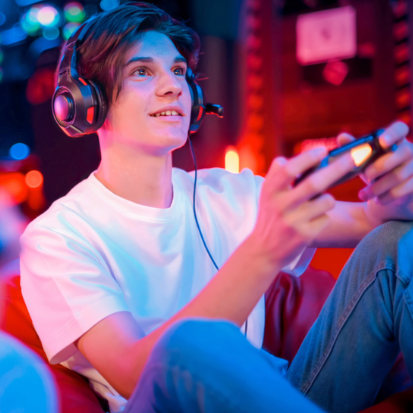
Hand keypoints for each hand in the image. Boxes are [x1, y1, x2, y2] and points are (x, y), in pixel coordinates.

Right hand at [250, 147, 354, 268]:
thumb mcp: (267, 193)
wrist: (264, 250)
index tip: (323, 150)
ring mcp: (293, 222)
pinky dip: (323, 216)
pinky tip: (311, 222)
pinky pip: (326, 218)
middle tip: (353, 158)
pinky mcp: (305, 236)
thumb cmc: (271, 215)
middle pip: (314, 183)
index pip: (288, 169)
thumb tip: (309, 155)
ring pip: (326, 201)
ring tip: (316, 204)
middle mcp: (280, 205)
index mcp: (270, 191)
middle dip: (337, 168)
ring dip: (328, 199)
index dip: (307, 158)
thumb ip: (280, 174)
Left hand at [338, 121, 412, 204]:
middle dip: (381, 165)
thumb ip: (354, 149)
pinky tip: (378, 200)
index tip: (381, 142)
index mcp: (396, 140)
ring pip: (400, 174)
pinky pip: (405, 188)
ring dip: (378, 186)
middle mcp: (410, 150)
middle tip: (366, 176)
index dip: (393, 133)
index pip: (400, 128)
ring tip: (364, 194)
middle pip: (403, 152)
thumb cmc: (374, 172)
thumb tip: (341, 137)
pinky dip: (387, 196)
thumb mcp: (363, 161)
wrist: (388, 195)